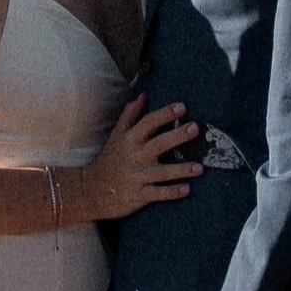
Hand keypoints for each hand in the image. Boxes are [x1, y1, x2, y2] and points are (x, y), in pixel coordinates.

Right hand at [73, 96, 202, 219]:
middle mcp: (134, 156)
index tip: (182, 107)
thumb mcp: (117, 135)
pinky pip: (156, 193)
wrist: (90, 189)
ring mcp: (136, 176)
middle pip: (158, 144)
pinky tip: (187, 189)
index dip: (165, 114)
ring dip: (181, 169)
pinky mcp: (137, 195)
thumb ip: (130, 115)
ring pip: (162, 172)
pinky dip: (171, 192)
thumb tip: (144, 95)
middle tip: (195, 128)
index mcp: (130, 139)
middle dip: (177, 136)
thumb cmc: (110, 159)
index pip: (148, 122)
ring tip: (200, 167)